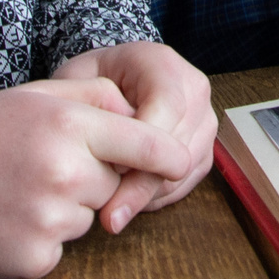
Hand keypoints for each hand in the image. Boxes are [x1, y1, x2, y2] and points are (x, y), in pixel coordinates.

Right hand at [0, 76, 194, 278]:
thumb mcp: (35, 96)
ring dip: (64, 213)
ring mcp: (50, 219)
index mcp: (69, 125)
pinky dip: (38, 244)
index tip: (182, 162)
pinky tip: (5, 223)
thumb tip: (139, 115)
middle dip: (91, 181)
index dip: (167, 155)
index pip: (145, 143)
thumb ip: (93, 98)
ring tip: (17, 194)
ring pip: (87, 221)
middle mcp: (66, 171)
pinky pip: (59, 253)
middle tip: (41, 171)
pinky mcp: (34, 259)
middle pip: (114, 186)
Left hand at [52, 40, 216, 234]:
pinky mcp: (203, 147)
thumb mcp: (75, 82)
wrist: (109, 79)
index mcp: (162, 64)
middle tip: (107, 214)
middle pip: (180, 145)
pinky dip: (157, 198)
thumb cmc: (88, 80)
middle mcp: (193, 89)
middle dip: (142, 183)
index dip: (140, 144)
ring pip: (186, 169)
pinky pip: (187, 183)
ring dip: (148, 195)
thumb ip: (86, 110)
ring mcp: (203, 119)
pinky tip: (127, 201)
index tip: (107, 168)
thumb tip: (108, 155)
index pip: (167, 107)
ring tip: (112, 211)